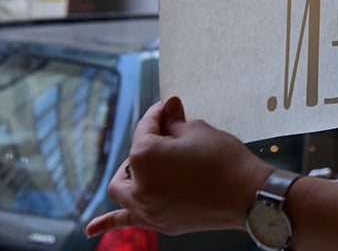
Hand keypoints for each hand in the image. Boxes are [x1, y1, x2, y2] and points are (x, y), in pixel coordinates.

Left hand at [85, 96, 272, 237]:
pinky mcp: (159, 222)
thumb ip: (174, 122)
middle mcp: (139, 184)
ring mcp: (146, 207)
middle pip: (133, 159)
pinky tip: (89, 230)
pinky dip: (106, 223)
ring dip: (130, 176)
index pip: (146, 128)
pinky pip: (124, 221)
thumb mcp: (198, 130)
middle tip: (169, 137)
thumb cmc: (225, 160)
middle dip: (146, 145)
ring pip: (123, 189)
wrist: (248, 195)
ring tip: (140, 169)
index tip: (170, 107)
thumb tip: (168, 110)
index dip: (159, 114)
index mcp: (145, 155)